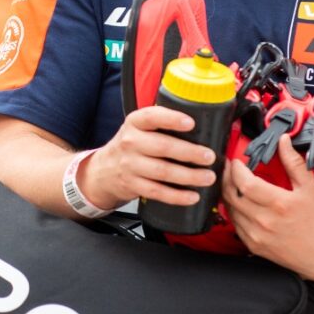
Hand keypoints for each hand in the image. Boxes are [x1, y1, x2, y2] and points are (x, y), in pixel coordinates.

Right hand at [79, 106, 218, 210]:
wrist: (104, 170)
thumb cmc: (132, 145)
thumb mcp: (139, 128)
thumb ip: (162, 122)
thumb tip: (202, 122)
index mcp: (135, 123)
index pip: (152, 116)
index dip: (172, 119)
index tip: (191, 123)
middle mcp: (131, 142)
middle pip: (162, 147)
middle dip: (189, 152)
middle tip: (209, 157)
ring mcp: (130, 165)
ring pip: (162, 171)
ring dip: (188, 176)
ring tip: (208, 177)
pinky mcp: (133, 185)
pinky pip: (158, 192)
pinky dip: (177, 196)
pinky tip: (192, 196)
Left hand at [221, 135, 313, 279]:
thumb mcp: (311, 190)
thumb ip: (294, 163)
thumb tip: (284, 142)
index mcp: (279, 204)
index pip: (244, 182)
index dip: (236, 169)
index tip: (237, 161)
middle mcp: (264, 220)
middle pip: (232, 194)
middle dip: (226, 177)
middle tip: (229, 168)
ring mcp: (256, 235)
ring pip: (229, 209)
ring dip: (227, 193)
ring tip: (232, 183)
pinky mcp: (253, 245)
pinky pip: (234, 224)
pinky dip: (233, 210)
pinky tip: (239, 202)